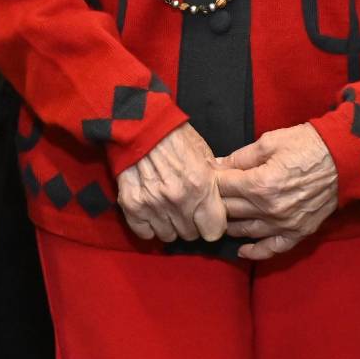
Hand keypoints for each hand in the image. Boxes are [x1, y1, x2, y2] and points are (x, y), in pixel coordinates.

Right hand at [117, 123, 225, 242]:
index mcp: (201, 187)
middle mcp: (179, 201)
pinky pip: (145, 233)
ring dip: (169, 225)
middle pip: (190, 235)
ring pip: (168, 236)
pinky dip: (148, 226)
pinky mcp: (132, 205)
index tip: (206, 216)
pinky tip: (151, 211)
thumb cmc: (174, 134)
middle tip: (184, 207)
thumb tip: (227, 197)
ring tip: (167, 207)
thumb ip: (214, 180)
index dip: (211, 224)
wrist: (139, 123)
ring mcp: (154, 205)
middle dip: (190, 223)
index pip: (213, 232)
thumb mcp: (204, 154)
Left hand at [215, 123, 338, 261]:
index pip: (222, 187)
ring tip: (220, 217)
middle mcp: (269, 209)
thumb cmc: (306, 145)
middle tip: (209, 196)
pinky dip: (255, 252)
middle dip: (216, 201)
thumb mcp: (268, 142)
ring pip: (245, 230)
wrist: (342, 158)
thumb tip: (216, 165)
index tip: (206, 175)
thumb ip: (239, 157)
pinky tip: (241, 249)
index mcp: (259, 184)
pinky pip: (272, 249)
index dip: (212, 179)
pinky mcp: (298, 232)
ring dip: (229, 224)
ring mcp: (284, 224)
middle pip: (230, 210)